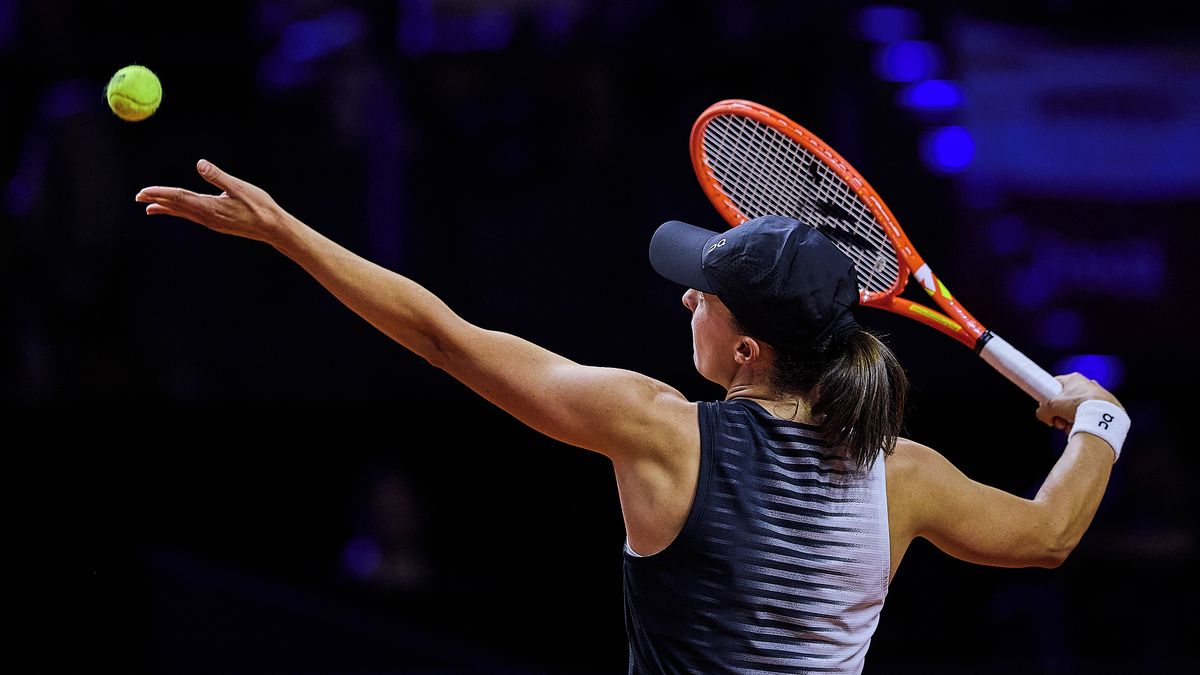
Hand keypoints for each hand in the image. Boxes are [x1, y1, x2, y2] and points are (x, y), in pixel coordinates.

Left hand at [136, 159, 291, 244]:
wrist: (272, 228)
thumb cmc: (259, 207)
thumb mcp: (239, 188)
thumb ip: (218, 176)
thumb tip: (199, 163)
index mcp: (210, 207)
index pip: (179, 198)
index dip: (159, 194)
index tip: (143, 192)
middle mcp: (207, 217)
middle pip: (177, 207)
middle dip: (156, 201)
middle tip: (138, 197)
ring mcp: (211, 222)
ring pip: (183, 213)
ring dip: (166, 209)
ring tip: (150, 208)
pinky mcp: (217, 223)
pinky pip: (192, 216)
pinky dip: (180, 212)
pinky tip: (178, 212)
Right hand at [1036, 372, 1122, 430]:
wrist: (1102, 417)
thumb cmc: (1078, 406)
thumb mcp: (1050, 407)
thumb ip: (1042, 411)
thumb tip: (1044, 416)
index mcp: (1074, 379)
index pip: (1055, 385)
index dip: (1048, 398)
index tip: (1048, 407)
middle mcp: (1089, 384)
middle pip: (1067, 400)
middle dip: (1060, 413)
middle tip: (1058, 421)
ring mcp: (1100, 396)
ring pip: (1078, 409)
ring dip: (1071, 420)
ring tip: (1071, 427)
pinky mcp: (1109, 408)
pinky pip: (1091, 415)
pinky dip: (1085, 423)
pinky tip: (1083, 428)